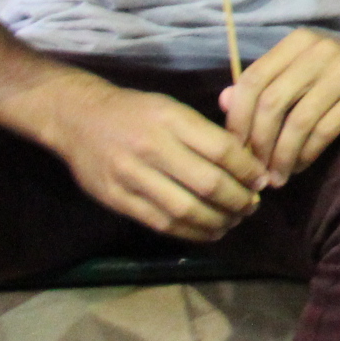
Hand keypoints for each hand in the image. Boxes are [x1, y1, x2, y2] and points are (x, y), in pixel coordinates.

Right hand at [43, 78, 268, 241]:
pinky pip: (160, 223)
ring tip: (233, 220)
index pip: (222, 150)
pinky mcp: (117, 199)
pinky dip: (190, 232)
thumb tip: (248, 160)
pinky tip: (208, 231)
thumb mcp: (172, 108)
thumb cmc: (136, 111)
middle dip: (238, 200)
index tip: (262, 180)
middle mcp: (152, 148)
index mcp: (172, 120)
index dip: (248, 170)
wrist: (77, 118)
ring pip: (185, 209)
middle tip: (252, 205)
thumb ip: (206, 132)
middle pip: (208, 184)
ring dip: (217, 221)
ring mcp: (131, 176)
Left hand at [220, 27, 339, 183]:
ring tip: (277, 177)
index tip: (234, 149)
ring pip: (298, 121)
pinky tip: (300, 165)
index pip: (253, 80)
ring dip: (282, 156)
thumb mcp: (299, 68)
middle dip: (258, 143)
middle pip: (272, 103)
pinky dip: (307, 154)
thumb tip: (223, 102)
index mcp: (297, 43)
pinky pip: (325, 130)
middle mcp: (320, 51)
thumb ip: (264, 83)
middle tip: (255, 170)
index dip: (237, 119)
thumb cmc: (336, 71)